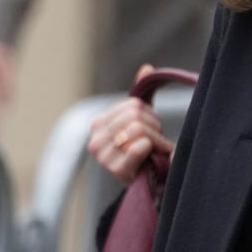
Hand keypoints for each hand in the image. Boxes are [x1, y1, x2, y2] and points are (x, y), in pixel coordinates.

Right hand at [86, 65, 173, 184]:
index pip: (132, 105)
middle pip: (135, 117)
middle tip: (155, 141)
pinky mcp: (117, 170)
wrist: (151, 184)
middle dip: (154, 127)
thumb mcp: (143, 121)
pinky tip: (154, 157)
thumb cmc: (146, 151)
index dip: (148, 115)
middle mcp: (95, 140)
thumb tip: (146, 68)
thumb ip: (141, 94)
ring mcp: (104, 157)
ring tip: (155, 150)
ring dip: (156, 139)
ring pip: (139, 129)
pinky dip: (152, 148)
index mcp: (99, 125)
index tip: (150, 129)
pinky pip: (139, 146)